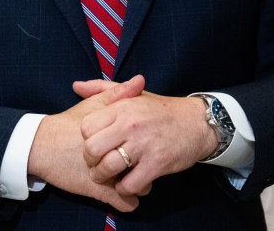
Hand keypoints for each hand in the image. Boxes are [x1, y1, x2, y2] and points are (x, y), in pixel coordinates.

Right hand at [27, 75, 145, 210]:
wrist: (41, 145)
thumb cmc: (68, 123)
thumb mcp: (93, 106)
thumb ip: (117, 93)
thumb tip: (140, 80)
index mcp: (115, 130)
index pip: (145, 139)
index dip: (149, 141)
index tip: (148, 141)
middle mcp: (114, 151)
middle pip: (145, 163)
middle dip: (147, 165)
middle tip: (142, 163)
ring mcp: (108, 172)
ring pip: (139, 185)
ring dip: (140, 185)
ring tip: (134, 180)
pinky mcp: (98, 190)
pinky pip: (125, 202)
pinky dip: (128, 202)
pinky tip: (126, 196)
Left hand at [74, 84, 217, 197]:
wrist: (197, 123)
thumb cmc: (160, 110)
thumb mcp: (133, 95)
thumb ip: (102, 89)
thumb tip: (76, 86)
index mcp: (122, 108)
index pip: (87, 127)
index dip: (87, 139)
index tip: (95, 143)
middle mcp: (130, 125)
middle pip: (93, 149)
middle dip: (91, 161)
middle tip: (97, 163)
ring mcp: (144, 145)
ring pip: (108, 167)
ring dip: (104, 177)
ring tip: (108, 177)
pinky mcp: (157, 164)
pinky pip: (129, 183)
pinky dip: (124, 188)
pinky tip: (127, 182)